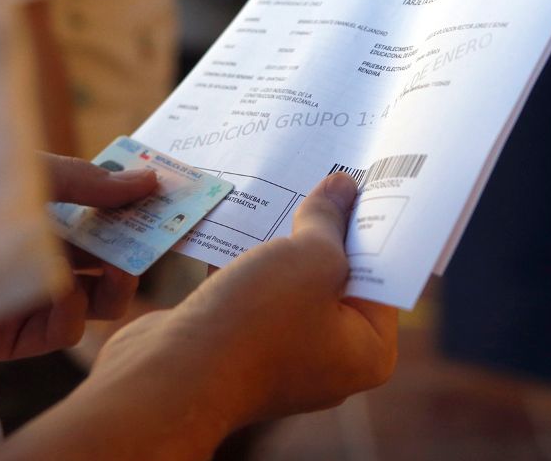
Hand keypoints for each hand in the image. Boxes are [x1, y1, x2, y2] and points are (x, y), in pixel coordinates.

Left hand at [0, 153, 156, 359]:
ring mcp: (31, 297)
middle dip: (138, 252)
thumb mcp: (37, 177)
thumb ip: (93, 182)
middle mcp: (44, 257)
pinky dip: (72, 310)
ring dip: (115, 282)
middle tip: (153, 239)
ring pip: (100, 303)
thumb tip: (149, 177)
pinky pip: (64, 331)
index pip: (107, 221)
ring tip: (115, 265)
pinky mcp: (13, 336)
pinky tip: (60, 288)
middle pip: (112, 265)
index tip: (170, 206)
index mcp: (50, 215)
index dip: (140, 216)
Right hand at [93, 172, 397, 423]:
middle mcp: (329, 357)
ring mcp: (280, 354)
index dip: (371, 225)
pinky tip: (234, 220)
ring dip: (277, 241)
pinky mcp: (237, 346)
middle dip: (322, 228)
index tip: (363, 180)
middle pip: (336, 276)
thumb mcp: (309, 258)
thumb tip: (343, 188)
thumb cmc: (256, 323)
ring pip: (287, 282)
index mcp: (366, 349)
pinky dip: (243, 260)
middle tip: (320, 174)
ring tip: (276, 187)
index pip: (382, 275)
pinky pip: (249, 292)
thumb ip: (328, 220)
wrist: (168, 376)